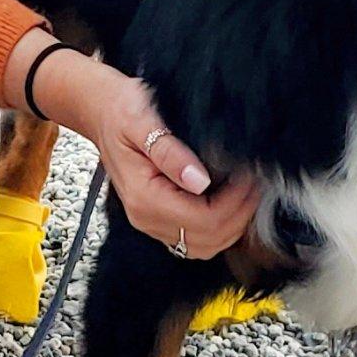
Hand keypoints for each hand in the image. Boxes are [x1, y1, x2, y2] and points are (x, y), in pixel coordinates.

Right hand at [40, 55, 258, 260]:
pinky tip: (230, 200)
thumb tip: (201, 181)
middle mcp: (146, 218)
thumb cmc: (122, 110)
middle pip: (208, 239)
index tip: (249, 175)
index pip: (203, 220)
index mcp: (144, 198)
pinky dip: (220, 225)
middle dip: (239, 214)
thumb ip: (170, 152)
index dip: (234, 202)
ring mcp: (152, 223)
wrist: (101, 112)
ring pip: (205, 245)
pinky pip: (196, 238)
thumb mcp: (144, 121)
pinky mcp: (159, 219)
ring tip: (246, 192)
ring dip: (232, 224)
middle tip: (255, 182)